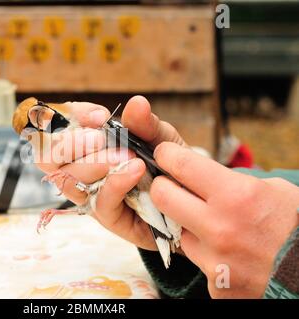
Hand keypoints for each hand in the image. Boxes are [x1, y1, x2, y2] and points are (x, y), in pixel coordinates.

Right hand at [34, 95, 186, 250]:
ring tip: (127, 156)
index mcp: (83, 143)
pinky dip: (115, 182)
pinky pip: (99, 200)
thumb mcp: (158, 137)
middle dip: (70, 144)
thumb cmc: (166, 164)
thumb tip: (136, 103)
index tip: (99, 116)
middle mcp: (79, 169)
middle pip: (46, 157)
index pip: (55, 126)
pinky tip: (135, 171)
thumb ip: (144, 123)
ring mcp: (90, 194)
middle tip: (100, 139)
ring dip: (95, 164)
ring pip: (69, 180)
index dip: (70, 117)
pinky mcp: (107, 216)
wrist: (189, 199)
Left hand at [150, 142, 298, 297]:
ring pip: (180, 232)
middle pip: (162, 197)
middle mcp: (220, 228)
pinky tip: (231, 255)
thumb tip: (203, 176)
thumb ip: (235, 183)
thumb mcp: (275, 191)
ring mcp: (215, 261)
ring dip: (191, 226)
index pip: (182, 165)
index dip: (167, 155)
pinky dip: (210, 255)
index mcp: (238, 196)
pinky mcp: (216, 285)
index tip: (163, 153)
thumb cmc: (298, 227)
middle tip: (170, 185)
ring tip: (218, 228)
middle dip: (162, 187)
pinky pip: (200, 261)